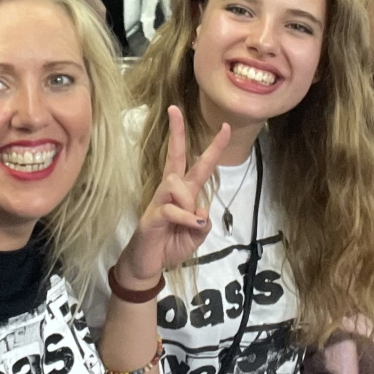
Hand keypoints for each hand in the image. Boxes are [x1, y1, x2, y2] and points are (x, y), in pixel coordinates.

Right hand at [113, 106, 229, 289]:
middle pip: (175, 156)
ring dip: (188, 202)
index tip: (225, 126)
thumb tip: (201, 208)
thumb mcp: (196, 236)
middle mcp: (172, 192)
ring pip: (176, 183)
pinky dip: (184, 217)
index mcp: (185, 193)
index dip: (213, 147)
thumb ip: (203, 222)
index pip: (200, 165)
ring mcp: (160, 202)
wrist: (148, 264)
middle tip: (174, 108)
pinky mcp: (152, 216)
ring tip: (190, 221)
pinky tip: (189, 226)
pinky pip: (171, 209)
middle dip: (176, 132)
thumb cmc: (171, 245)